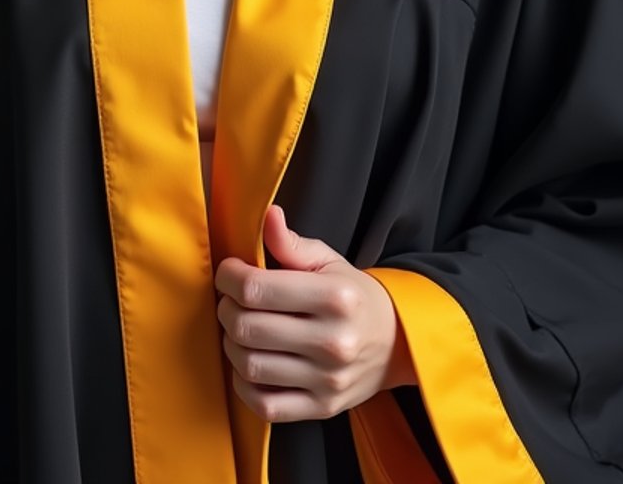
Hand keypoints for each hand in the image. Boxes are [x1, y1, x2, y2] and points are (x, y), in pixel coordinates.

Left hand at [214, 203, 415, 422]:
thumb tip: (268, 215)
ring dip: (232, 345)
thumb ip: (292, 242)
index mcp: (334, 296)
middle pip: (247, 328)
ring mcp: (328, 379)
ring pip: (250, 366)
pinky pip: (265, 404)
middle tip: (231, 301)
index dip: (229, 277)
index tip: (229, 272)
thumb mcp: (328, 260)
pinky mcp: (322, 407)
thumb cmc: (352, 295)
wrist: (395, 342)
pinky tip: (251, 364)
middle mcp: (333, 341)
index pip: (256, 289)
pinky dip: (245, 385)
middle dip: (226, 309)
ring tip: (240, 330)